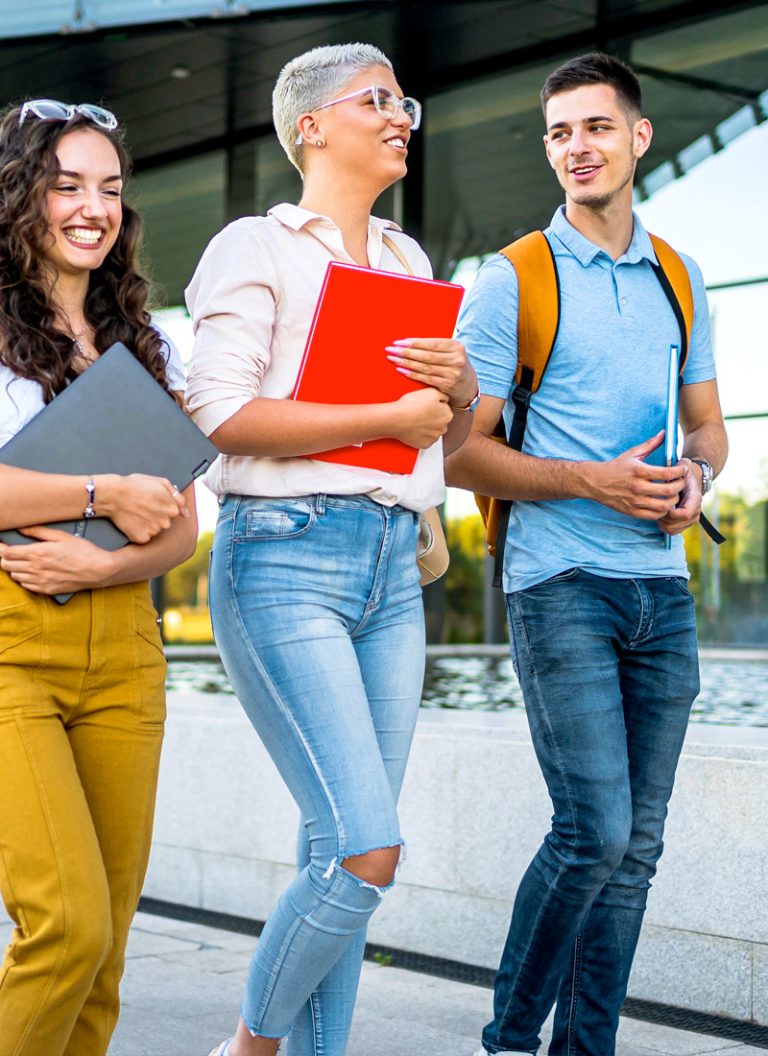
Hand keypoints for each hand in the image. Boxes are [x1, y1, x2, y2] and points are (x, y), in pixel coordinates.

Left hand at [0, 526, 116, 594]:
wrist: (99, 570)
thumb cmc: (83, 551)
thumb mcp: (61, 536)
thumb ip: (38, 532)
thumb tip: (21, 529)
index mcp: (38, 553)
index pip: (6, 553)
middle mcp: (36, 569)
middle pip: (6, 565)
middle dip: (4, 558)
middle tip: (10, 551)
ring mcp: (41, 581)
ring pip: (14, 576)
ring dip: (14, 568)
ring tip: (22, 561)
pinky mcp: (47, 590)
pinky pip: (25, 586)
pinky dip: (24, 578)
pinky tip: (31, 572)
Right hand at [96, 473, 188, 542]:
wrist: (113, 494)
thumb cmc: (135, 486)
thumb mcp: (161, 482)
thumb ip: (177, 497)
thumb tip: (185, 513)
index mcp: (172, 508)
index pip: (173, 511)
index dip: (162, 505)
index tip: (151, 501)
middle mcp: (166, 522)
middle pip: (164, 522)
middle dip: (156, 515)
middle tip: (142, 506)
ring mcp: (154, 531)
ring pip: (155, 530)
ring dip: (147, 524)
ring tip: (136, 513)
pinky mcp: (142, 538)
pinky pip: (144, 537)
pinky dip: (138, 531)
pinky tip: (132, 521)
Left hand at [386, 338, 476, 405]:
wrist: (468, 387)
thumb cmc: (454, 365)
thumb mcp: (452, 352)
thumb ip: (437, 347)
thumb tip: (410, 342)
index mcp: (456, 347)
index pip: (431, 343)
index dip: (414, 343)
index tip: (399, 342)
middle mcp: (456, 359)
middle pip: (427, 355)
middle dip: (407, 352)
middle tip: (391, 349)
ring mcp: (452, 373)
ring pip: (425, 367)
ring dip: (407, 362)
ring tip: (393, 358)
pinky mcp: (447, 385)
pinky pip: (426, 378)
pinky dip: (412, 374)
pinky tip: (401, 370)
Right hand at [389, 387, 452, 447]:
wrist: (397, 419)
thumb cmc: (412, 405)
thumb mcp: (432, 392)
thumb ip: (443, 396)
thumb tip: (445, 399)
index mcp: (447, 415)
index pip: (444, 409)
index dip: (434, 406)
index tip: (426, 405)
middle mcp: (443, 428)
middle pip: (439, 421)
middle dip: (432, 417)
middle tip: (420, 412)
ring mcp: (434, 438)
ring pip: (432, 431)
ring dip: (426, 427)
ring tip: (415, 420)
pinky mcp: (424, 445)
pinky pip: (424, 439)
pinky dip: (420, 435)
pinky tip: (414, 428)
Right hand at [581, 430, 687, 518]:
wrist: (596, 482)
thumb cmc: (616, 467)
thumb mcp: (632, 454)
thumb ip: (650, 444)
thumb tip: (664, 433)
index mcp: (639, 471)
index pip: (668, 473)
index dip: (680, 472)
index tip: (683, 470)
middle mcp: (638, 487)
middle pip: (669, 491)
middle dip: (680, 486)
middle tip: (681, 482)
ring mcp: (635, 501)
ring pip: (664, 506)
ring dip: (673, 500)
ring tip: (674, 494)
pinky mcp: (632, 511)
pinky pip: (654, 516)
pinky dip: (663, 511)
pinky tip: (663, 504)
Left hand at [657, 457, 702, 535]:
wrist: (693, 477)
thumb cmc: (684, 471)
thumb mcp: (683, 466)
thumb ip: (680, 468)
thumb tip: (674, 471)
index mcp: (695, 497)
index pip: (684, 514)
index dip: (671, 513)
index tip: (662, 503)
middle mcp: (695, 510)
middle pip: (674, 525)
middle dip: (663, 518)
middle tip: (656, 506)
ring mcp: (691, 518)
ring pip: (671, 530)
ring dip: (661, 522)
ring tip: (657, 509)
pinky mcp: (685, 523)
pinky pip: (671, 530)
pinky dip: (663, 524)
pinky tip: (660, 513)